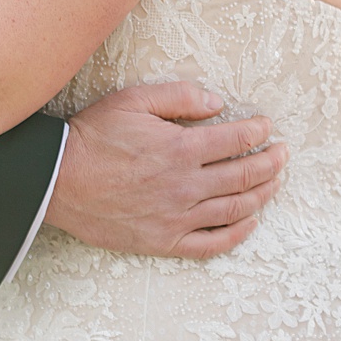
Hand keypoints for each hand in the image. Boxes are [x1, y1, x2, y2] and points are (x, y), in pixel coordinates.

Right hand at [48, 81, 287, 258]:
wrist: (58, 179)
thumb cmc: (93, 137)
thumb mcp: (132, 100)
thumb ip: (178, 97)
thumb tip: (217, 104)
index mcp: (181, 148)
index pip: (236, 140)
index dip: (258, 132)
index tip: (266, 127)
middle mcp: (186, 185)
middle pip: (245, 175)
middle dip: (271, 163)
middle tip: (282, 155)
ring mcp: (178, 217)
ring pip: (237, 209)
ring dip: (263, 194)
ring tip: (273, 184)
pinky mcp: (166, 240)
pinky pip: (214, 243)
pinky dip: (238, 233)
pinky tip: (250, 221)